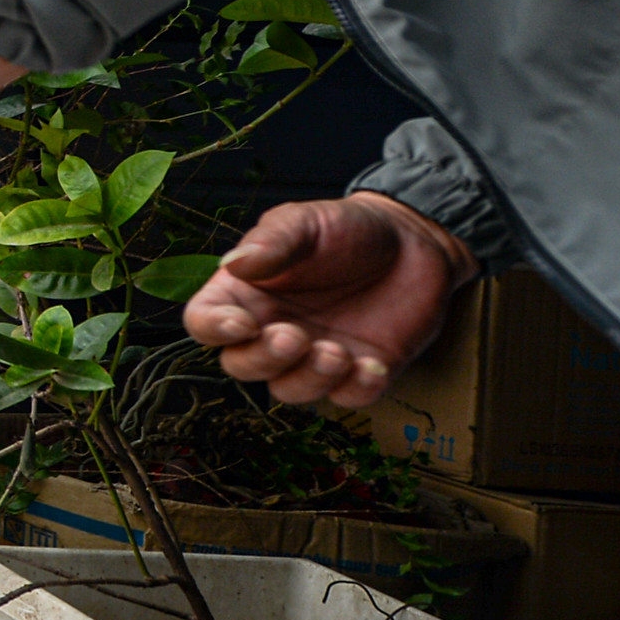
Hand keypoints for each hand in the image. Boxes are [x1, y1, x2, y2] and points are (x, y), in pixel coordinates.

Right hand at [184, 193, 471, 407]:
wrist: (414, 242)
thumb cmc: (348, 228)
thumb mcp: (306, 221)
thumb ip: (272, 240)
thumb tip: (234, 263)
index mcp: (245, 294)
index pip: (206, 322)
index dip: (214, 329)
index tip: (242, 324)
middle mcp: (270, 330)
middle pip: (242, 366)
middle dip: (264, 360)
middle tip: (294, 336)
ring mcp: (313, 356)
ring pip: (290, 390)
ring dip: (309, 379)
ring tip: (337, 352)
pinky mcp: (358, 372)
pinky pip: (347, 398)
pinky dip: (357, 390)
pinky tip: (374, 365)